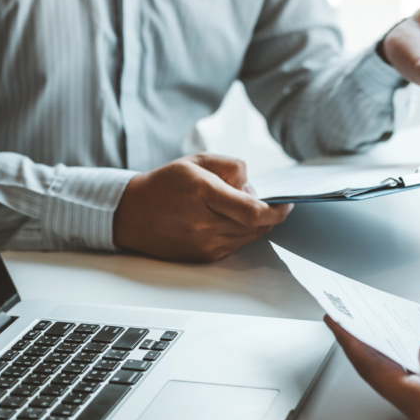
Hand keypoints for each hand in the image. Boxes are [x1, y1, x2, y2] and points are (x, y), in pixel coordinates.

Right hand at [113, 153, 291, 261]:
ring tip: (237, 208)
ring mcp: (204, 245)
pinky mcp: (204, 257)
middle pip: (256, 226)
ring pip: (249, 237)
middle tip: (258, 199)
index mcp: (204, 195)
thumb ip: (233, 168)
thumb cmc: (165, 184)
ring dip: (254, 224)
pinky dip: (240, 233)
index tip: (287, 203)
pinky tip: (226, 220)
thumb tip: (253, 190)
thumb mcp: (199, 161)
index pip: (254, 211)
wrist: (132, 214)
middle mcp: (205, 224)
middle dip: (267, 213)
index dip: (277, 210)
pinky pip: (236, 246)